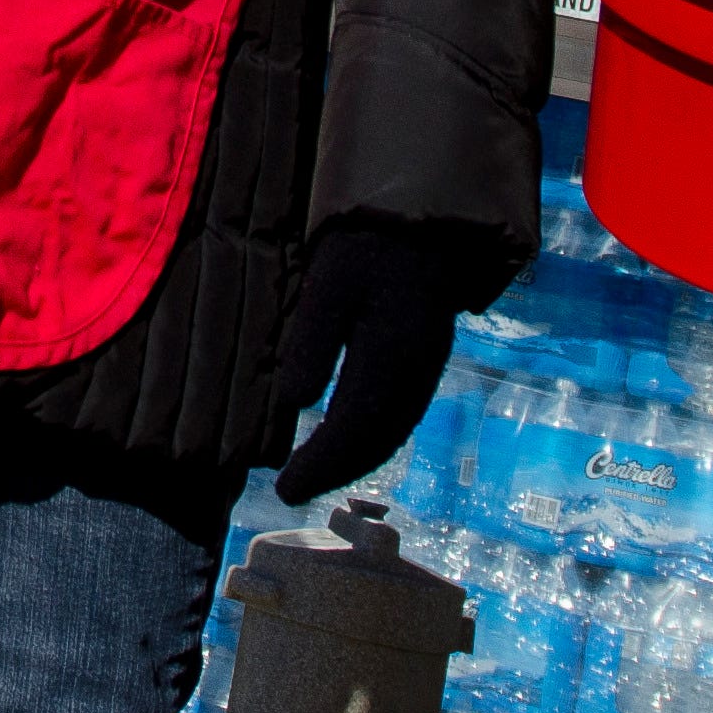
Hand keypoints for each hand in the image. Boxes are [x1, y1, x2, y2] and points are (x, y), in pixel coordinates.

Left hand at [271, 218, 506, 505]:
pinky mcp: (429, 361)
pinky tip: (352, 441)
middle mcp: (415, 375)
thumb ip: (312, 342)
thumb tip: (295, 402)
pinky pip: (403, 416)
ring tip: (317, 474)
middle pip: (375, 442)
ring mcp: (427, 370)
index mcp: (389, 358)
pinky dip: (374, 439)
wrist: (425, 221)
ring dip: (356, 461)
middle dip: (335, 472)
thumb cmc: (366, 246)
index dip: (318, 465)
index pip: (350, 430)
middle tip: (293, 491)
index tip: (284, 490)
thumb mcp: (329, 285)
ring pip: (392, 433)